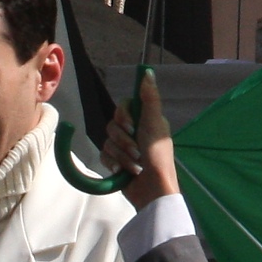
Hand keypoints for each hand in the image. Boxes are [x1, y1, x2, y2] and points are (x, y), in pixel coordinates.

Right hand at [99, 69, 179, 210]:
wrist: (152, 190)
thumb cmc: (157, 156)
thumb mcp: (154, 124)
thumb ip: (149, 98)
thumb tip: (147, 71)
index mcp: (145, 121)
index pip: (123, 107)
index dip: (123, 116)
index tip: (130, 125)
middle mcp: (134, 132)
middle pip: (113, 124)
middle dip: (123, 140)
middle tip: (136, 150)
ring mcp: (124, 148)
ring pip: (107, 141)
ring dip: (121, 155)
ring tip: (134, 166)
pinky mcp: (115, 162)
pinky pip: (103, 155)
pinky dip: (113, 164)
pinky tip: (122, 172)